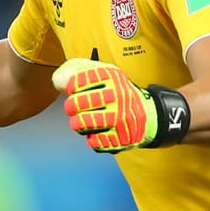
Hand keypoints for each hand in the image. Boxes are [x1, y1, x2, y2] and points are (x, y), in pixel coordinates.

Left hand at [51, 58, 189, 152]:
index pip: (76, 81)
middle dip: (70, 107)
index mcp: (112, 77)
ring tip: (81, 122)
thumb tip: (58, 79)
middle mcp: (117, 96)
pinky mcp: (121, 138)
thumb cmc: (121, 93)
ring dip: (77, 124)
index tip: (73, 90)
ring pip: (81, 124)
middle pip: (75, 104)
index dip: (70, 87)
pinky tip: (97, 133)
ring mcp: (119, 118)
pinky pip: (94, 142)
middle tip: (73, 109)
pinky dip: (91, 139)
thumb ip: (82, 69)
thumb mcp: (108, 73)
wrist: (151, 115)